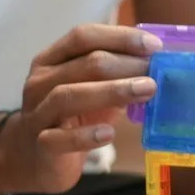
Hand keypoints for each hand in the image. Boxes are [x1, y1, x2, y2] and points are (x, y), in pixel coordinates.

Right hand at [0, 24, 158, 194]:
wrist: (33, 157)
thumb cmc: (71, 116)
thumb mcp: (92, 89)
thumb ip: (117, 74)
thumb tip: (161, 64)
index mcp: (52, 60)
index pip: (83, 37)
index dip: (120, 37)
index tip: (154, 45)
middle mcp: (41, 82)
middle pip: (83, 64)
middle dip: (125, 64)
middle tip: (157, 70)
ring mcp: (38, 113)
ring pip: (69, 96)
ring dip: (112, 91)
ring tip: (146, 90)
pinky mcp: (41, 145)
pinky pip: (60, 139)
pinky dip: (85, 136)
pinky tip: (109, 133)